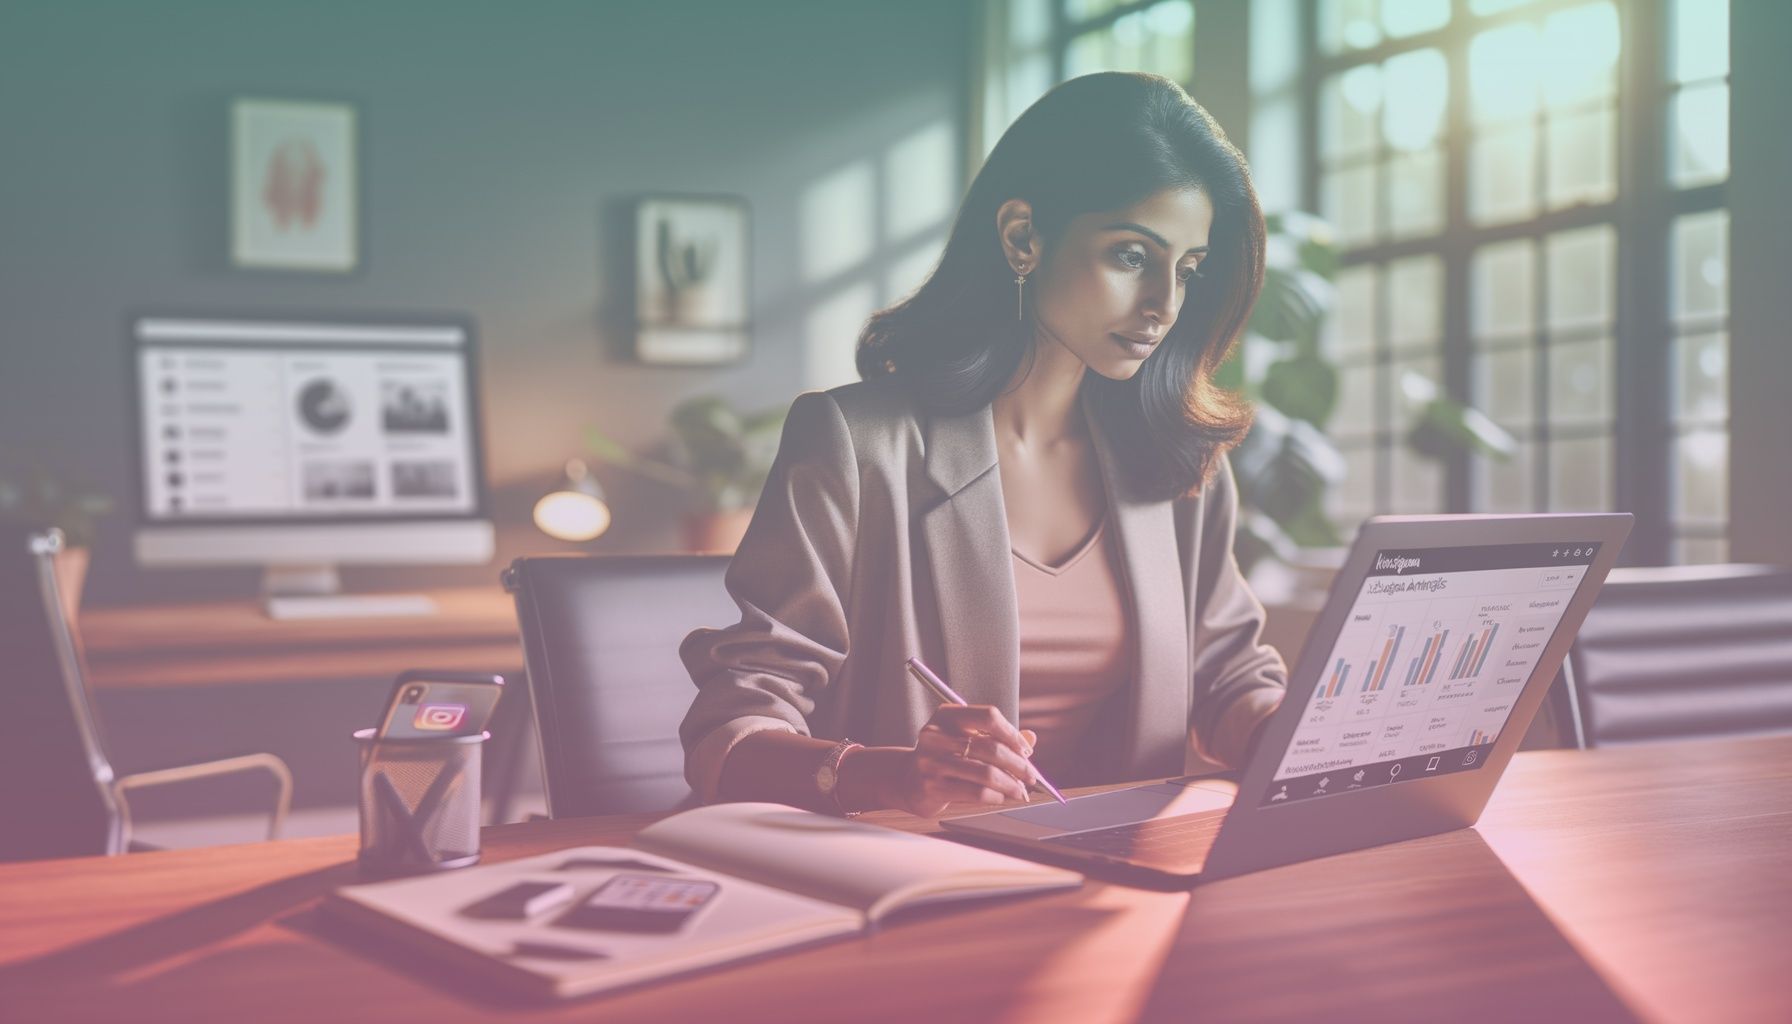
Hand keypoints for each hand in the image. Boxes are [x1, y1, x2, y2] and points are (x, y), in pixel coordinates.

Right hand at [880, 705, 1039, 817]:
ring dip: (1011, 784)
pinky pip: (975, 793)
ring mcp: (932, 762)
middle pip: (990, 748)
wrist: (908, 780)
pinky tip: (1001, 796)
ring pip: (986, 773)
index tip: (1026, 750)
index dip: (1012, 734)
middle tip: (1031, 776)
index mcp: (947, 715)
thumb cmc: (944, 756)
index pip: (988, 716)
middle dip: (1018, 765)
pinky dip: (996, 796)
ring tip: (1020, 790)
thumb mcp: (966, 738)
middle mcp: (936, 735)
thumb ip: (997, 736)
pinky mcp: (932, 787)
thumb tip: (1031, 738)